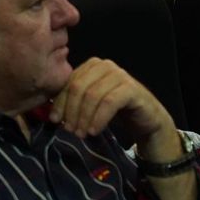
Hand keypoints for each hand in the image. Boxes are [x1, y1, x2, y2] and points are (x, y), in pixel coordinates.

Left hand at [49, 57, 175, 149]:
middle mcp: (104, 65)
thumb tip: (52, 114)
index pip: (69, 82)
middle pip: (78, 87)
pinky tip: (94, 131)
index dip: (60, 102)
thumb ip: (74, 102)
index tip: (55, 121)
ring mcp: (119, 75)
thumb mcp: (91, 104)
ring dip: (83, 117)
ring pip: (92, 95)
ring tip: (81, 134)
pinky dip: (98, 118)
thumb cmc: (116, 111)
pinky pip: (109, 102)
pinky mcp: (131, 88)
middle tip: (69, 130)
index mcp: (91, 65)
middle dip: (71, 111)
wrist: (147, 119)